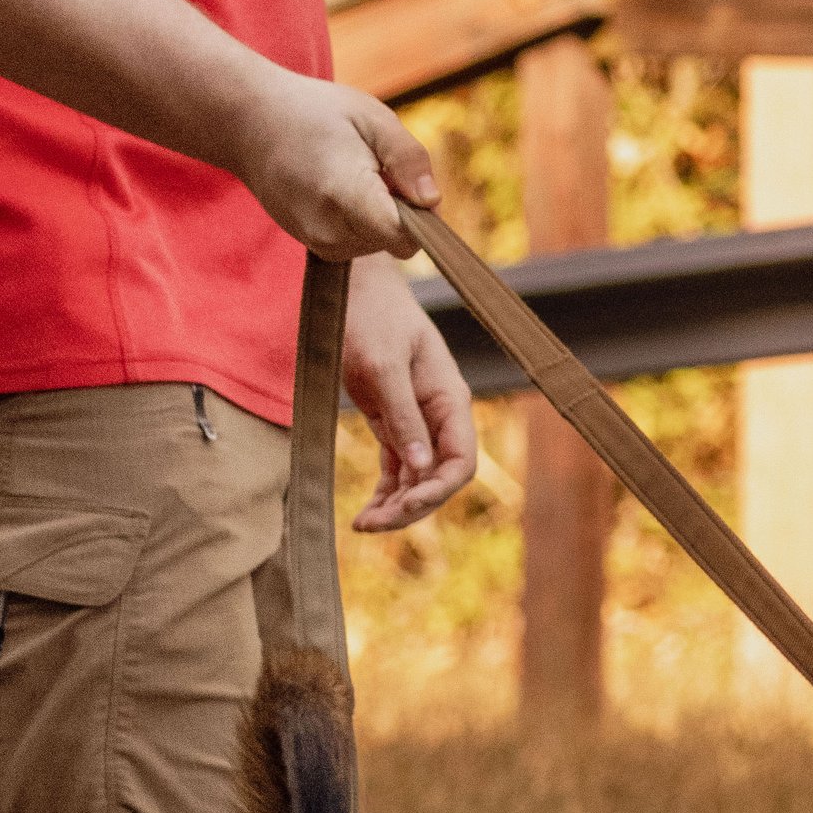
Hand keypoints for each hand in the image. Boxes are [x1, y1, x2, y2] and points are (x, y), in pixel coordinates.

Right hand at [229, 73, 441, 262]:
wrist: (249, 122)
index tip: (410, 185)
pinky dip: (360, 221)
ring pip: (379, 245)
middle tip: (374, 167)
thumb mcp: (371, 117)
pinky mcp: (314, 247)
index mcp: (345, 194)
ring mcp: (318, 243)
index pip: (403, 237)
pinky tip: (339, 188)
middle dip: (400, 210)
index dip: (421, 217)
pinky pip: (359, 243)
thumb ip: (408, 158)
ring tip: (352, 173)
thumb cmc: (314, 112)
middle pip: (396, 242)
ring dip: (379, 215)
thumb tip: (432, 201)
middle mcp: (330, 229)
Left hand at [343, 254, 477, 531]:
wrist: (351, 286)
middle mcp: (439, 416)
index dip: (439, 489)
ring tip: (363, 526)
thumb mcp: (383, 364)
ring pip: (416, 480)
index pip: (460, 461)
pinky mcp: (391, 422)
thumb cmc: (371, 315)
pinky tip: (365, 514)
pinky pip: (396, 469)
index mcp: (449, 399)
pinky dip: (384, 493)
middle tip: (374, 523)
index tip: (407, 503)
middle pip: (439, 479)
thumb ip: (403, 415)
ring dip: (394, 507)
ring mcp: (416, 421)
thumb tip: (422, 468)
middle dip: (412, 506)